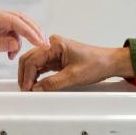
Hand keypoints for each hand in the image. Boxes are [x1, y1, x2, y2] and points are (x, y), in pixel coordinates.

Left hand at [0, 7, 45, 62]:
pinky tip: (12, 54)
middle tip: (45, 44)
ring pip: (18, 24)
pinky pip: (11, 31)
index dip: (29, 31)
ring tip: (33, 49)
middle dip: (34, 31)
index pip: (14, 20)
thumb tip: (14, 43)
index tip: (39, 41)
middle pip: (20, 19)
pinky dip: (16, 41)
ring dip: (27, 36)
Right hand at [18, 35, 134, 90]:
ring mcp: (53, 52)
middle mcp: (51, 45)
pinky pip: (41, 67)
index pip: (32, 59)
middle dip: (25, 75)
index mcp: (54, 44)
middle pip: (29, 59)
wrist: (109, 63)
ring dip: (30, 76)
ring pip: (33, 63)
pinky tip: (36, 85)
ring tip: (30, 89)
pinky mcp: (56, 59)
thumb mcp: (74, 76)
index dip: (27, 76)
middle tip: (25, 90)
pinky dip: (36, 76)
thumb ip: (53, 83)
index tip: (27, 89)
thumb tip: (37, 89)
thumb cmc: (97, 63)